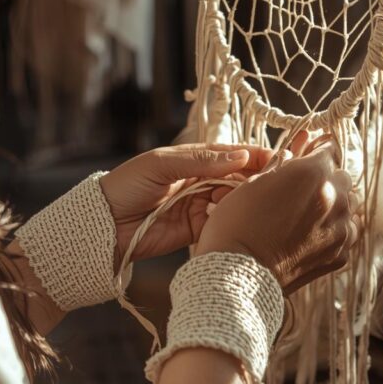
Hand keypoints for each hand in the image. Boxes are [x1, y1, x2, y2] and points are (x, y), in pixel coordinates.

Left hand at [99, 144, 273, 269]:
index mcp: (195, 159)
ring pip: (233, 201)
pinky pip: (221, 224)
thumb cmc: (127, 184)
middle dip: (255, 180)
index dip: (256, 156)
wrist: (102, 224)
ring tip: (246, 201)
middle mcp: (202, 181)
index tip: (279, 159)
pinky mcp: (197, 229)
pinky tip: (232, 218)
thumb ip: (201, 160)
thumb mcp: (161, 164)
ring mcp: (200, 205)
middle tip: (270, 184)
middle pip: (239, 178)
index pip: (233, 154)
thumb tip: (240, 155)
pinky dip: (229, 220)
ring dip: (242, 201)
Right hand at [195, 140, 358, 294]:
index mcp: (313, 173)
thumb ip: (281, 166)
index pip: (330, 149)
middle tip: (304, 190)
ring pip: (350, 206)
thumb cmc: (237, 225)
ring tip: (310, 214)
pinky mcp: (339, 254)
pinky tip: (316, 233)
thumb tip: (291, 156)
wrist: (236, 274)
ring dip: (335, 205)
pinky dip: (336, 230)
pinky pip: (348, 233)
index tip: (313, 155)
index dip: (319, 151)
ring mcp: (340, 228)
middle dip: (327, 179)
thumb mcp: (253, 183)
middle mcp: (335, 198)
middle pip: (343, 178)